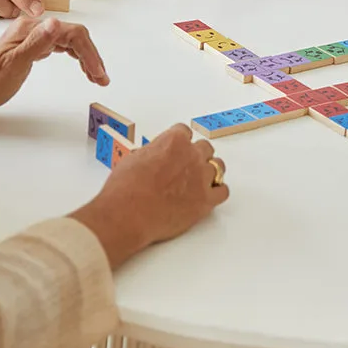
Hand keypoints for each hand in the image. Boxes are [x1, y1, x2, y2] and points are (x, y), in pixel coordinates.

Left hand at [0, 16, 108, 116]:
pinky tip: (80, 65)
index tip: (97, 73)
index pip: (73, 33)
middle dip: (92, 57)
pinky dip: (75, 57)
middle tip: (101, 77)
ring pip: (70, 42)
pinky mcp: (33, 46)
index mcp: (32, 27)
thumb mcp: (14, 63)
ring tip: (96, 76)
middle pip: (75, 36)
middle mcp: (35, 28)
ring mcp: (34, 36)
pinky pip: (62, 47)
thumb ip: (37, 43)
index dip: (89, 53)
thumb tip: (56, 24)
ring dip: (86, 58)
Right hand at [70, 124, 229, 268]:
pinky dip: (216, 192)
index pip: (184, 132)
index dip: (179, 141)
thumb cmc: (125, 189)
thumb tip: (154, 156)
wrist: (127, 215)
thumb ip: (152, 152)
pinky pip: (223, 192)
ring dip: (209, 171)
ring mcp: (201, 178)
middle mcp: (192, 155)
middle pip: (204, 147)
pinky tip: (208, 195)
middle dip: (196, 155)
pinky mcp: (206, 200)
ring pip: (218, 166)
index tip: (176, 149)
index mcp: (174, 141)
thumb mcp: (133, 158)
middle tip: (185, 166)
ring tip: (199, 180)